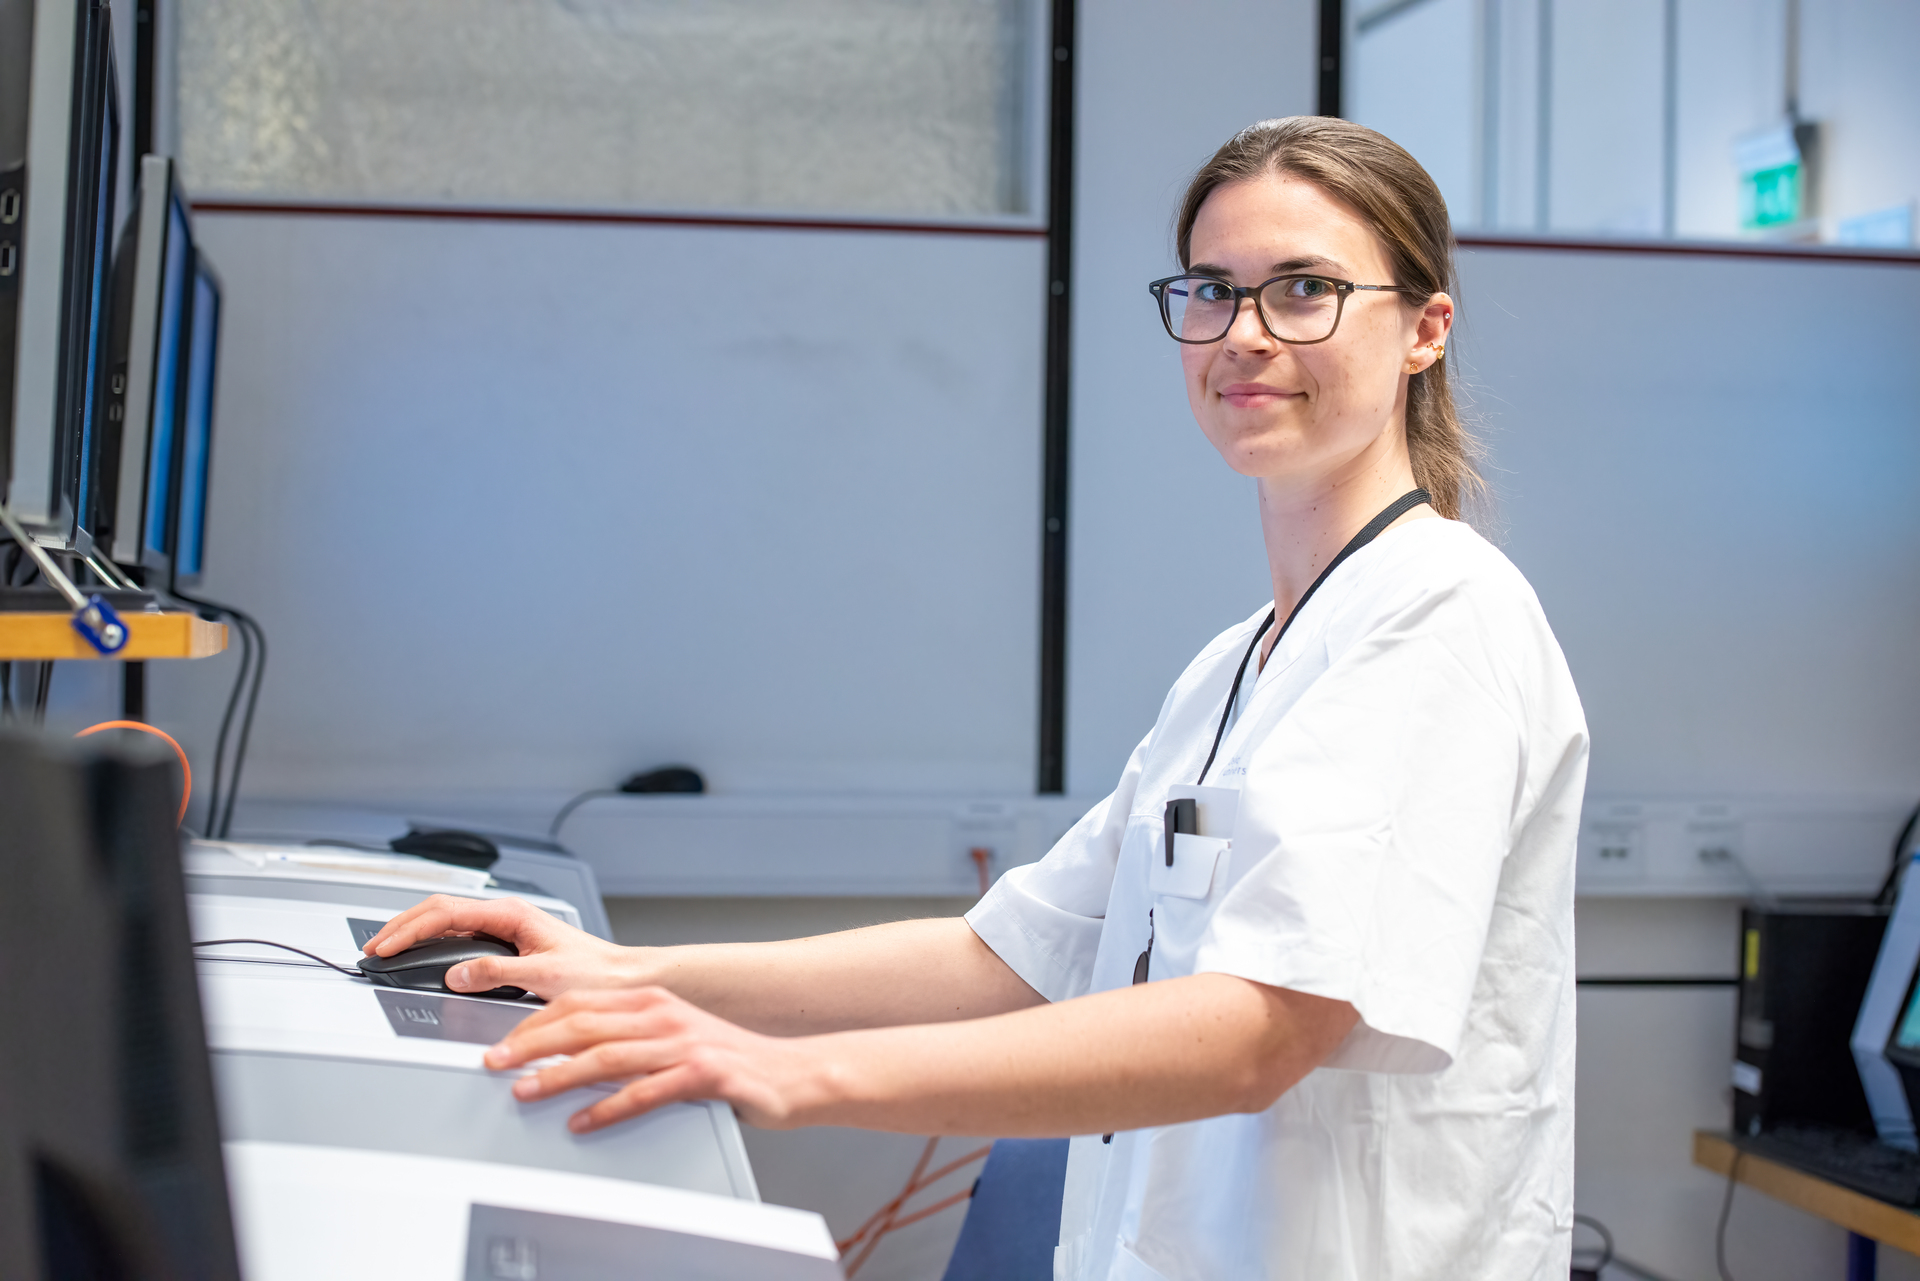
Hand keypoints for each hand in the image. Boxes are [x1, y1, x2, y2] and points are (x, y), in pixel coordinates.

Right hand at [363, 894, 637, 998]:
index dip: (410, 929)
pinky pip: (461, 935)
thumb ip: (497, 974)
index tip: (386, 947)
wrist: (623, 979)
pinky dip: (434, 942)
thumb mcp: (543, 978)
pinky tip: (422, 953)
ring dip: (415, 931)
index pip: (446, 913)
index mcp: (512, 915)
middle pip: (440, 910)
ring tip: (388, 948)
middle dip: (403, 926)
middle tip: (374, 948)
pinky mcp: (509, 943)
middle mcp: (507, 916)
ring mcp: (507, 927)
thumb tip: (456, 974)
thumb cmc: (596, 975)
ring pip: (448, 920)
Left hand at [484, 986, 825, 1133]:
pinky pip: (645, 1092)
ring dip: (559, 1075)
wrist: (792, 1072)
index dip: (534, 1020)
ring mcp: (685, 1043)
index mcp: (653, 1001)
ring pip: (606, 1056)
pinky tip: (583, 1122)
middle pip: (584, 1024)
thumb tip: (571, 1052)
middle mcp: (665, 1015)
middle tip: (496, 1063)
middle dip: (532, 1044)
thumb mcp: (674, 1037)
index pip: (580, 1002)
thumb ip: (629, 1038)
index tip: (501, 1040)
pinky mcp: (704, 1074)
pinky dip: (607, 1108)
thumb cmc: (729, 1059)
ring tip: (526, 1091)